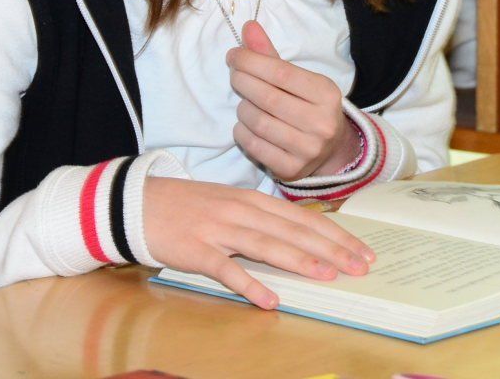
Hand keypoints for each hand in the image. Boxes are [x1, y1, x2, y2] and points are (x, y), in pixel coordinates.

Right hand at [143, 177, 373, 308]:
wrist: (138, 203)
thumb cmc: (188, 206)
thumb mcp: (230, 204)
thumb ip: (262, 218)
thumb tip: (299, 238)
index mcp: (252, 199)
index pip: (303, 218)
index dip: (335, 235)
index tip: (362, 251)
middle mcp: (241, 211)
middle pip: (293, 231)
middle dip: (331, 249)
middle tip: (359, 267)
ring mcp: (219, 230)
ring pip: (267, 246)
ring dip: (299, 261)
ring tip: (328, 276)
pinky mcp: (196, 250)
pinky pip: (226, 270)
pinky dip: (249, 284)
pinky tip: (268, 300)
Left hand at [227, 20, 358, 180]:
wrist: (331, 149)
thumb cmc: (309, 106)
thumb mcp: (299, 79)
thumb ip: (271, 55)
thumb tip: (248, 27)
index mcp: (326, 94)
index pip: (281, 73)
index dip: (252, 61)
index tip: (234, 55)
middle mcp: (321, 123)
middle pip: (267, 97)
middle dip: (242, 81)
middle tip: (235, 75)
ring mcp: (307, 149)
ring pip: (257, 122)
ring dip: (242, 108)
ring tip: (244, 102)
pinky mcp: (291, 170)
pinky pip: (254, 145)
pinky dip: (242, 131)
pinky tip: (246, 124)